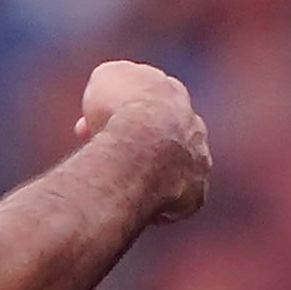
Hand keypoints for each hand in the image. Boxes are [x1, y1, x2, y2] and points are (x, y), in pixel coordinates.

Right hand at [73, 59, 208, 224]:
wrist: (142, 146)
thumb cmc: (118, 110)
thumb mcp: (105, 80)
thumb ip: (112, 80)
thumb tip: (109, 86)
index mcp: (173, 93)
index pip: (147, 102)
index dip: (117, 111)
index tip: (92, 122)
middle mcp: (193, 126)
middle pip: (161, 137)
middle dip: (133, 145)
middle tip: (103, 155)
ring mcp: (198, 161)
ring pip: (172, 171)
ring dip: (148, 177)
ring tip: (117, 186)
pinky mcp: (195, 193)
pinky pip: (177, 204)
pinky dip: (159, 209)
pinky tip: (135, 210)